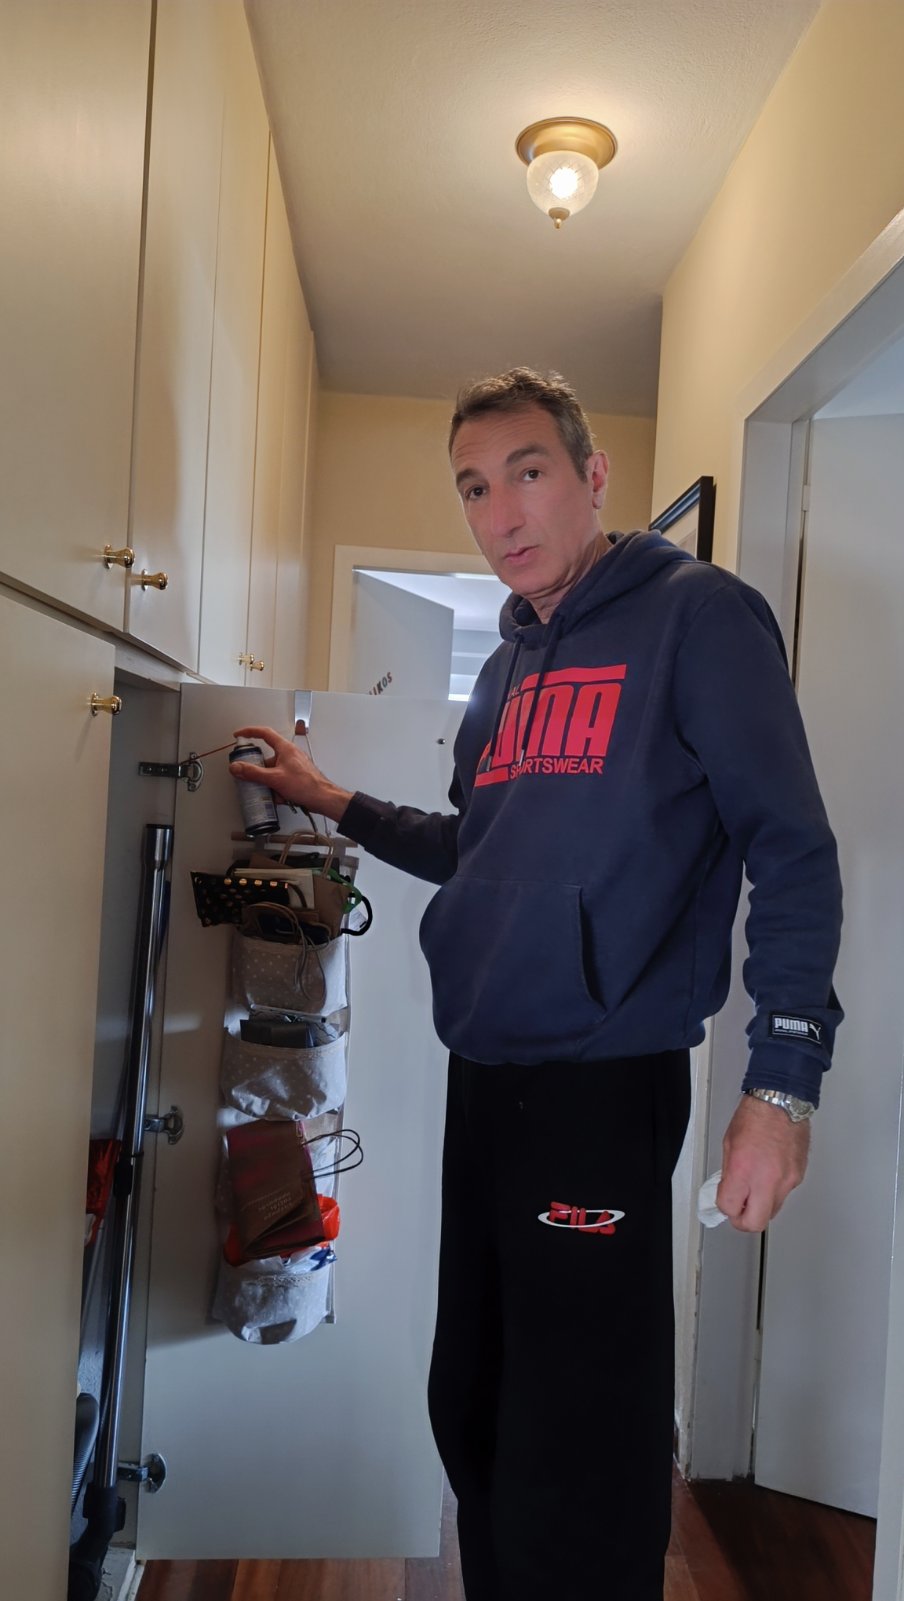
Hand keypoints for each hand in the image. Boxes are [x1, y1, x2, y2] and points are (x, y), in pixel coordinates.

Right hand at [231, 725, 352, 822]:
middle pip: (266, 758)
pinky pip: (279, 780)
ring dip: (268, 783)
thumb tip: (237, 767)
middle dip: (259, 771)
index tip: (239, 735)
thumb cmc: (306, 785)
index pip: (264, 733)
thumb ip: (253, 773)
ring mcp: (292, 766)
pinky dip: (276, 788)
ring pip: (272, 772)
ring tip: (270, 792)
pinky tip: (279, 797)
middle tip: (250, 776)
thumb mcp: (274, 778)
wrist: (323, 798)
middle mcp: (289, 755)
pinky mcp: (295, 777)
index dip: (250, 732)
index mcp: (285, 748)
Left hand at [716, 1095, 809, 1232]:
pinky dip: (773, 1191)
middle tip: (738, 1211)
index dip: (725, 1208)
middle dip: (743, 1220)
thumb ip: (729, 1174)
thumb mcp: (729, 1145)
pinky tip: (768, 1174)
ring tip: (754, 1190)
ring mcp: (786, 1181)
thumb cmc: (755, 1117)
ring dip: (760, 1207)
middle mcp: (767, 1180)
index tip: (725, 1202)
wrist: (782, 1102)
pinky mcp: (798, 1177)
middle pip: (755, 1223)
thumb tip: (730, 1192)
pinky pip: (783, 1194)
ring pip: (772, 1211)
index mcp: (744, 1170)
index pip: (730, 1208)